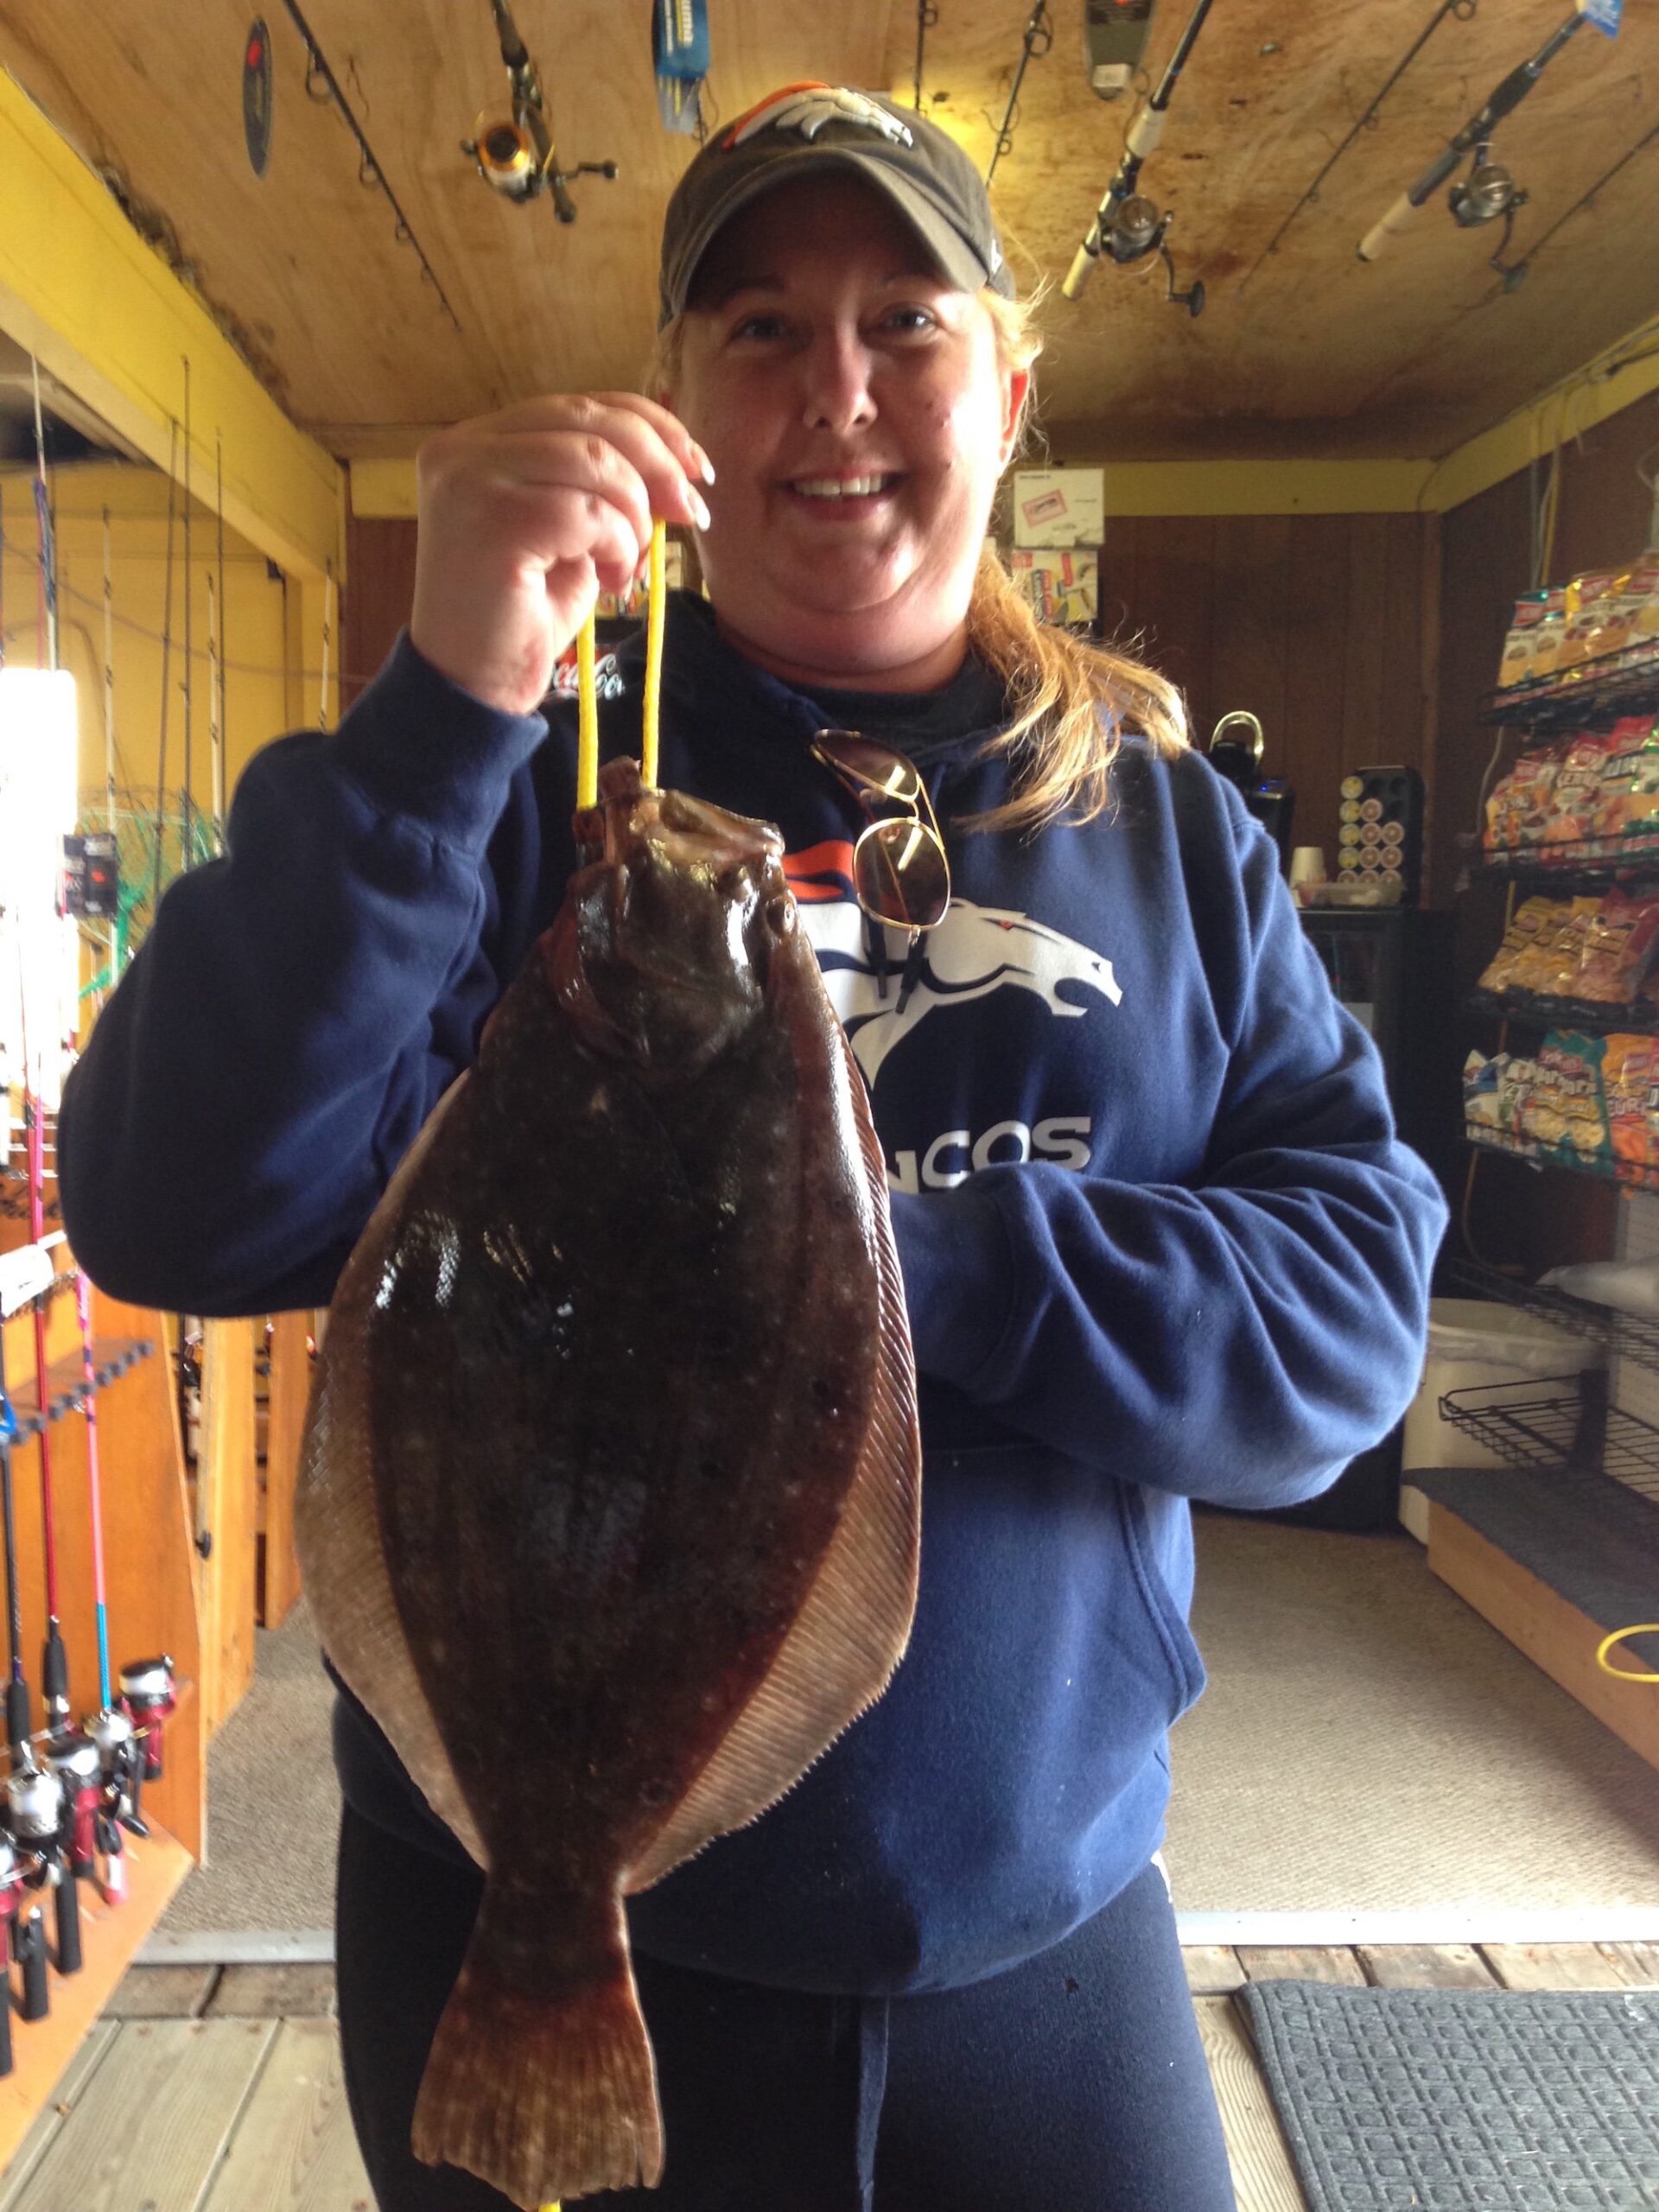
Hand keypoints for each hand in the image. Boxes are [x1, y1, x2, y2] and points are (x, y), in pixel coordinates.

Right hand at [408, 394, 713, 715]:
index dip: (649, 427)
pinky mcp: (490, 521)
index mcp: (479, 442)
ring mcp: (470, 480)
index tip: (695, 467)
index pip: (579, 405)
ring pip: (594, 461)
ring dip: (634, 516)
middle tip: (691, 512)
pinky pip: (586, 511)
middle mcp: (464, 449)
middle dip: (659, 464)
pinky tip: (610, 580)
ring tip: (626, 562)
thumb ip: (601, 488)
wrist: (472, 686)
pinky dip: (617, 545)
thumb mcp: (570, 536)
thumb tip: (678, 466)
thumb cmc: (521, 617)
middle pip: (590, 421)